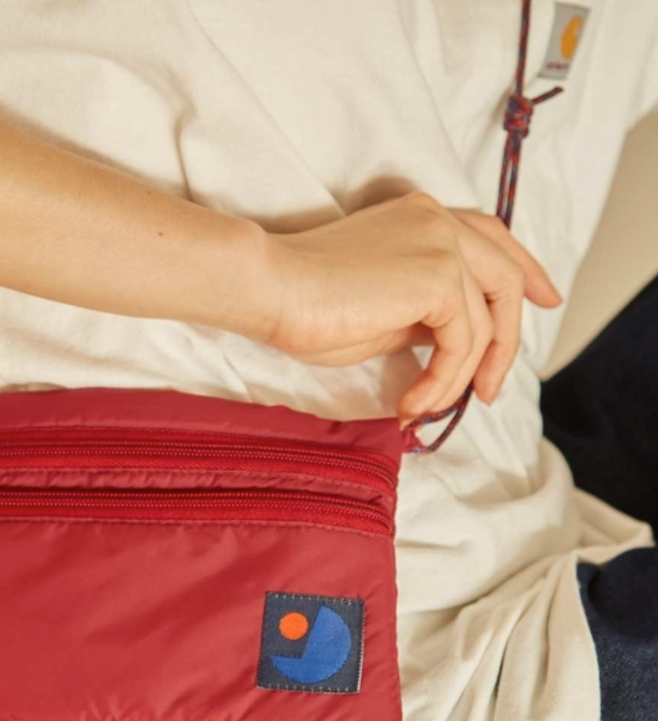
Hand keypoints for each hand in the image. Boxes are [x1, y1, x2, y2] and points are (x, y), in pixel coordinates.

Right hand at [258, 191, 563, 423]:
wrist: (272, 288)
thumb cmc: (305, 304)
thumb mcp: (378, 311)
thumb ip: (419, 315)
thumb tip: (445, 346)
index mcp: (423, 217)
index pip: (492, 239)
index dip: (525, 271)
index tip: (544, 301)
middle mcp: (440, 220)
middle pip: (506, 277)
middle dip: (510, 338)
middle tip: (492, 389)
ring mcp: (443, 243)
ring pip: (487, 321)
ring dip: (462, 377)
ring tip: (426, 407)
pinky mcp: (440, 275)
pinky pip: (464, 342)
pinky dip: (445, 381)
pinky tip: (414, 401)